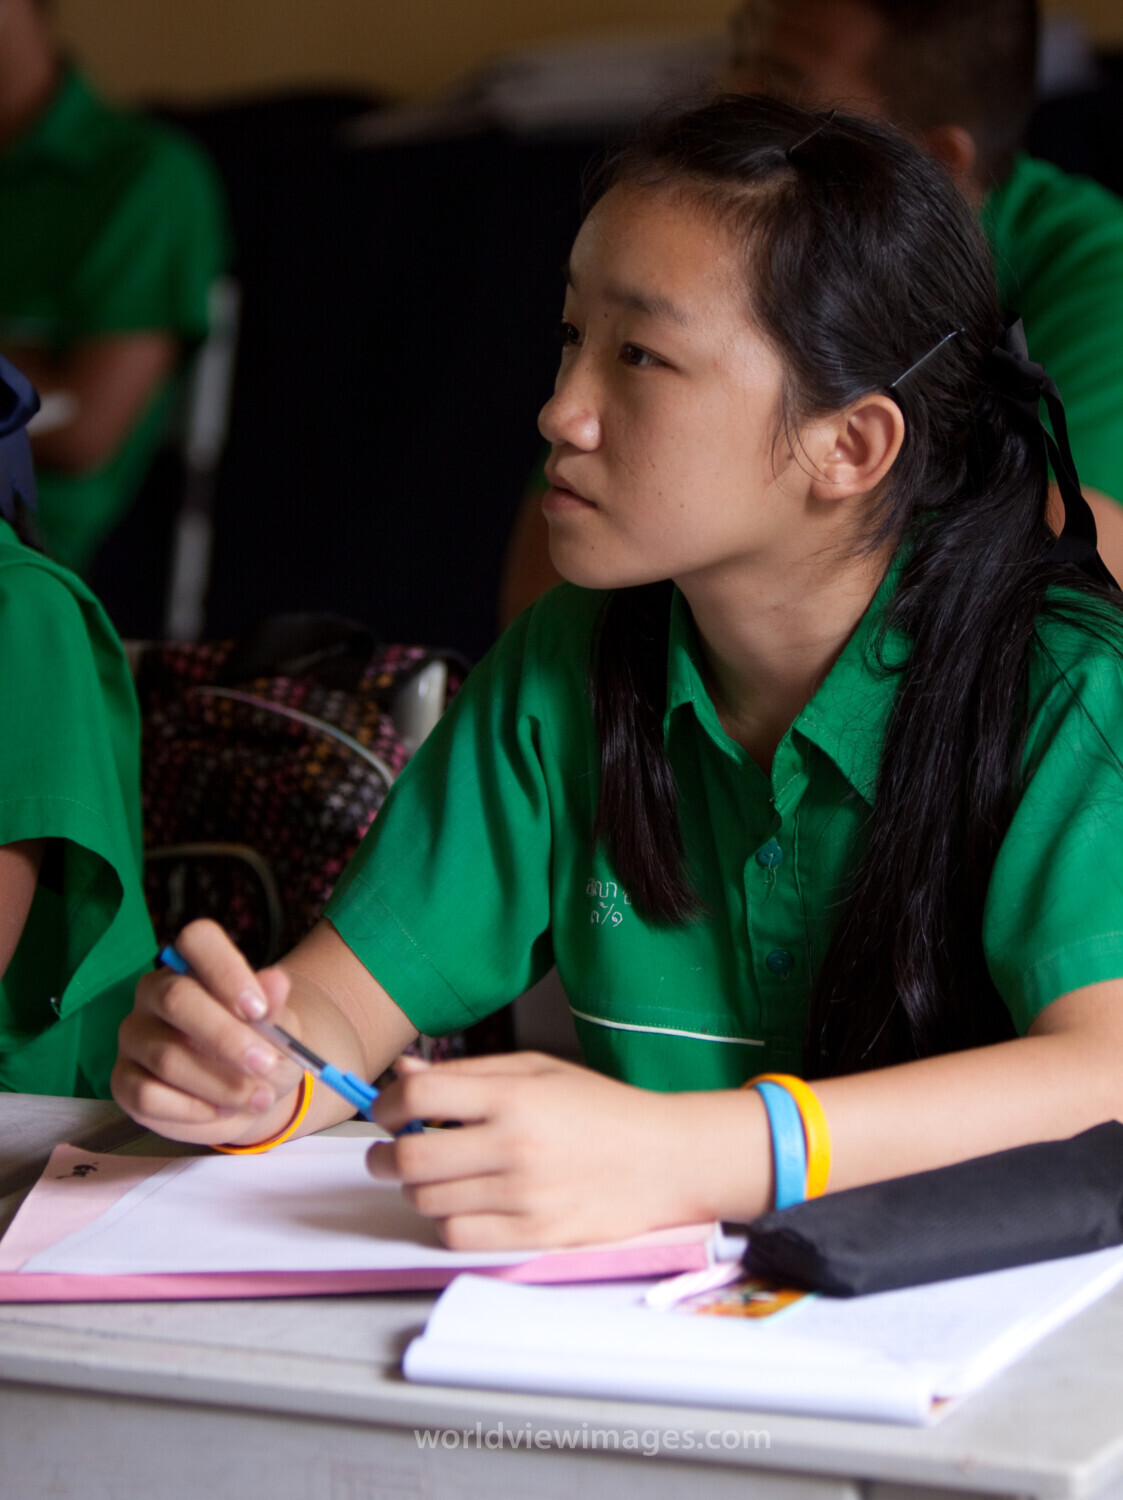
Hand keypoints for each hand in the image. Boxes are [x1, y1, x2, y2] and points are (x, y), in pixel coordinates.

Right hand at [112, 919, 304, 1145]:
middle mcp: (155, 993)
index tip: (259, 1009)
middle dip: (226, 1036)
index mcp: (194, 965)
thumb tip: (277, 980)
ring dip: (220, 1083)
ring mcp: (134, 1036)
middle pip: (176, 998)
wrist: (248, 1095)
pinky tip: (220, 1110)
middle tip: (266, 1063)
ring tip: (258, 1097)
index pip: (197, 940)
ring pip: (166, 1056)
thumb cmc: (262, 1049)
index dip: (227, 970)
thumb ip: (275, 1007)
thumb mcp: (279, 1029)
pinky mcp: (123, 1080)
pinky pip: (148, 1096)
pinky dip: (192, 1109)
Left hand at [366, 1051, 725, 1249]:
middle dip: (384, 1156)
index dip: (386, 1104)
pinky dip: (445, 1221)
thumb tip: (404, 1073)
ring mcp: (522, 1194)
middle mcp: (513, 1144)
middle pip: (411, 1158)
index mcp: (514, 1094)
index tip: (386, 1111)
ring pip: (427, 1201)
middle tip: (389, 1151)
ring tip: (434, 1176)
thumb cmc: (602, 1108)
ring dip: (417, 1189)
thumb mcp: (539, 1070)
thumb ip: (469, 1072)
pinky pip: (456, 1236)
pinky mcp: (533, 1234)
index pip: (418, 1096)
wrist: (664, 1158)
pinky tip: (460, 1203)